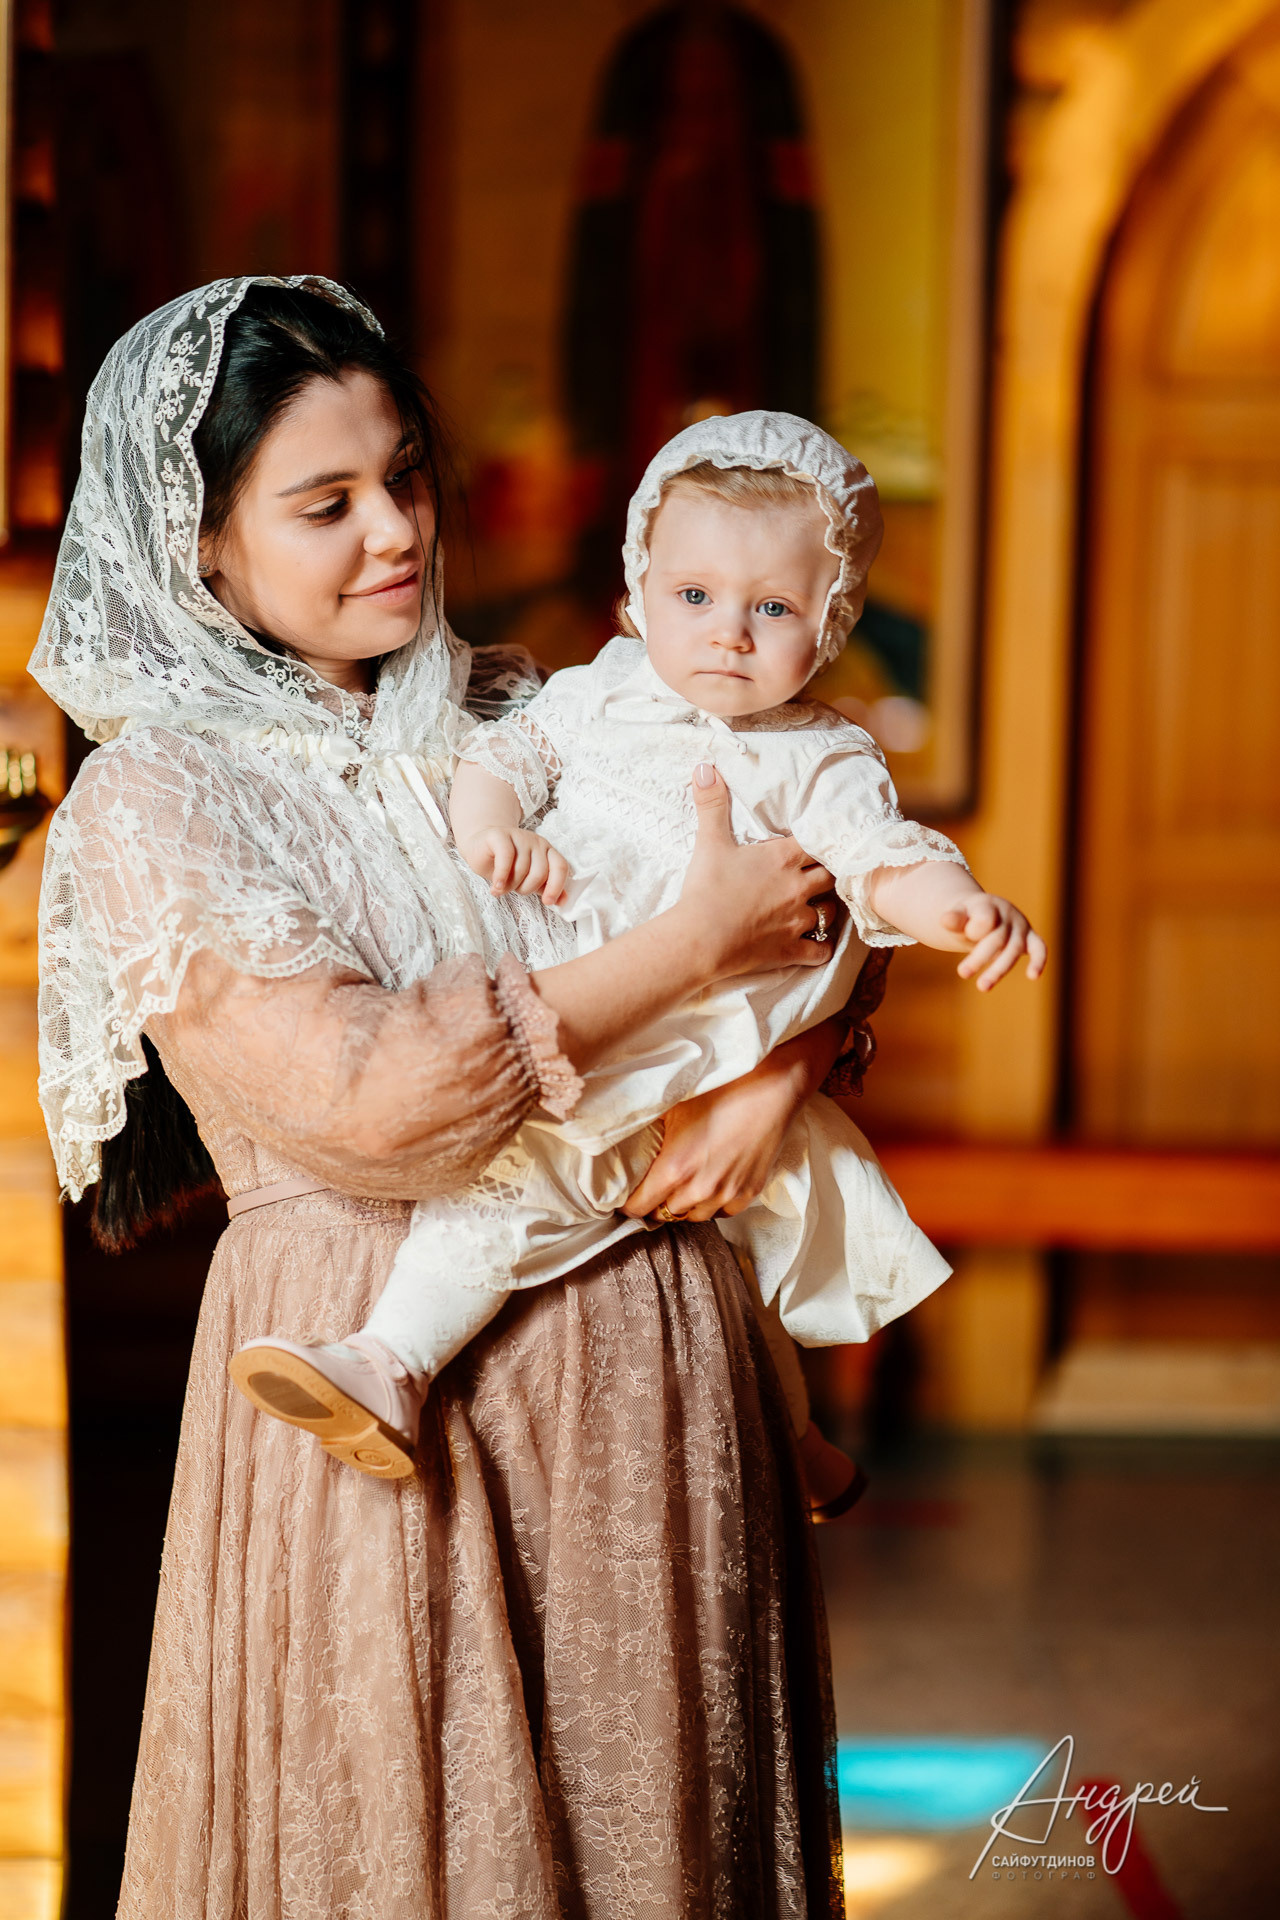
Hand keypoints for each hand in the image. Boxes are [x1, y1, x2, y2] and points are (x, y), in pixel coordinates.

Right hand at [457, 826, 569, 904]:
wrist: (480, 847)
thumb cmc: (506, 865)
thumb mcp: (527, 878)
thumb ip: (545, 887)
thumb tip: (562, 902)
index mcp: (547, 851)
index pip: (560, 867)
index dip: (556, 886)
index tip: (548, 902)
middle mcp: (536, 842)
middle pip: (540, 872)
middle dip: (526, 888)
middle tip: (513, 890)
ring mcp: (519, 836)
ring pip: (522, 869)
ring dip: (510, 886)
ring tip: (500, 887)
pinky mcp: (500, 835)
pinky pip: (506, 858)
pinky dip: (501, 876)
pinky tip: (496, 886)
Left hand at [622, 1049, 809, 1222]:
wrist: (770, 1091)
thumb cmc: (721, 1092)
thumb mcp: (674, 1108)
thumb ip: (652, 1133)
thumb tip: (629, 1140)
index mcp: (674, 1169)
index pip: (639, 1207)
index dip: (629, 1205)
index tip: (625, 1200)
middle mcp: (699, 1189)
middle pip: (666, 1214)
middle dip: (657, 1203)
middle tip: (654, 1190)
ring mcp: (727, 1194)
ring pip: (695, 1216)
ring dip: (685, 1206)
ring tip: (682, 1189)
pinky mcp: (749, 1192)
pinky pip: (723, 1213)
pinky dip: (713, 1205)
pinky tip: (710, 1188)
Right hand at [679, 765, 834, 978]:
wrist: (699, 938)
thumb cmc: (706, 889)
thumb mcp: (709, 842)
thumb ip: (712, 804)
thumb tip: (705, 766)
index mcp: (782, 858)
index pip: (818, 843)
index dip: (819, 843)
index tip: (816, 844)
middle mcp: (798, 887)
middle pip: (830, 875)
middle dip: (827, 873)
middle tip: (819, 874)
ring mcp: (798, 920)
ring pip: (830, 912)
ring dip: (826, 908)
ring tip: (817, 905)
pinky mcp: (792, 949)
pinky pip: (821, 951)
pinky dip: (821, 948)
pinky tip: (817, 944)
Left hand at [946, 894, 1046, 990]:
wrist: (981, 913)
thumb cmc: (967, 918)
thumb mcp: (957, 916)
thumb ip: (954, 919)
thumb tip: (944, 921)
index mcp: (988, 904)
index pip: (985, 920)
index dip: (975, 930)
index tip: (966, 937)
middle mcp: (1008, 913)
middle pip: (996, 939)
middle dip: (979, 958)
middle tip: (962, 973)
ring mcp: (1021, 926)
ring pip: (1012, 949)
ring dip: (998, 970)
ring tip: (982, 987)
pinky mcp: (1030, 938)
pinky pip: (1039, 949)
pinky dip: (1038, 961)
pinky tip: (1032, 976)